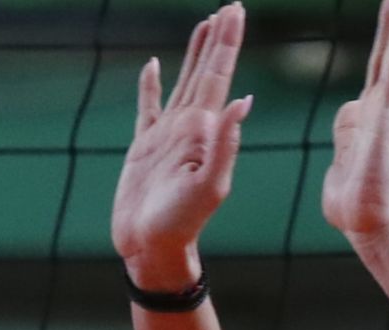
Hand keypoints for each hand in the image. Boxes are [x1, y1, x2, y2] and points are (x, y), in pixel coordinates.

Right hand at [111, 4, 253, 292]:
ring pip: (183, 82)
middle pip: (206, 72)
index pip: (219, 76)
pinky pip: (148, 107)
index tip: (236, 10)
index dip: (227, 42)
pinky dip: (151, 86)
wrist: (152, 248)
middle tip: (230, 7)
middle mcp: (191, 127)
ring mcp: (168, 135)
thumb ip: (225, 143)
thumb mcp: (210, 185)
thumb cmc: (182, 223)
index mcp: (206, 130)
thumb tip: (243, 100)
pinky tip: (155, 66)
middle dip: (217, 39)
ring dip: (194, 53)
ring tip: (205, 23)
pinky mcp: (145, 147)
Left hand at [323, 0, 388, 245]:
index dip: (387, 34)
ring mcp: (387, 113)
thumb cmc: (352, 204)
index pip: (379, 64)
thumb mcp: (341, 160)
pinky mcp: (387, 123)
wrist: (365, 227)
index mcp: (369, 114)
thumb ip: (346, 133)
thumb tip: (350, 109)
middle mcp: (383, 108)